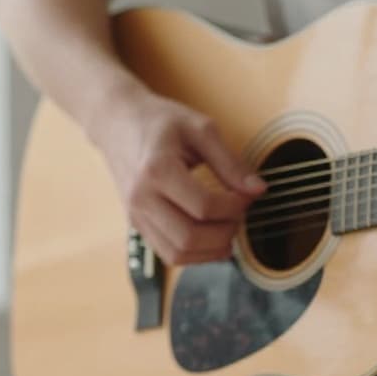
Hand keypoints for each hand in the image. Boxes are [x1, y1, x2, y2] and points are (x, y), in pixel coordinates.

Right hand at [93, 89, 265, 264]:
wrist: (117, 122)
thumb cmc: (160, 121)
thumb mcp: (201, 130)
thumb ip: (231, 162)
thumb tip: (258, 190)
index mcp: (157, 170)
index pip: (204, 206)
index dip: (236, 206)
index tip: (249, 195)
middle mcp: (141, 198)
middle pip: (189, 238)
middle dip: (225, 233)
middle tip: (240, 214)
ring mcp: (136, 215)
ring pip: (177, 254)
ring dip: (211, 250)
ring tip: (229, 227)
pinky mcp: (137, 224)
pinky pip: (168, 254)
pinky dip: (195, 254)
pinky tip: (212, 238)